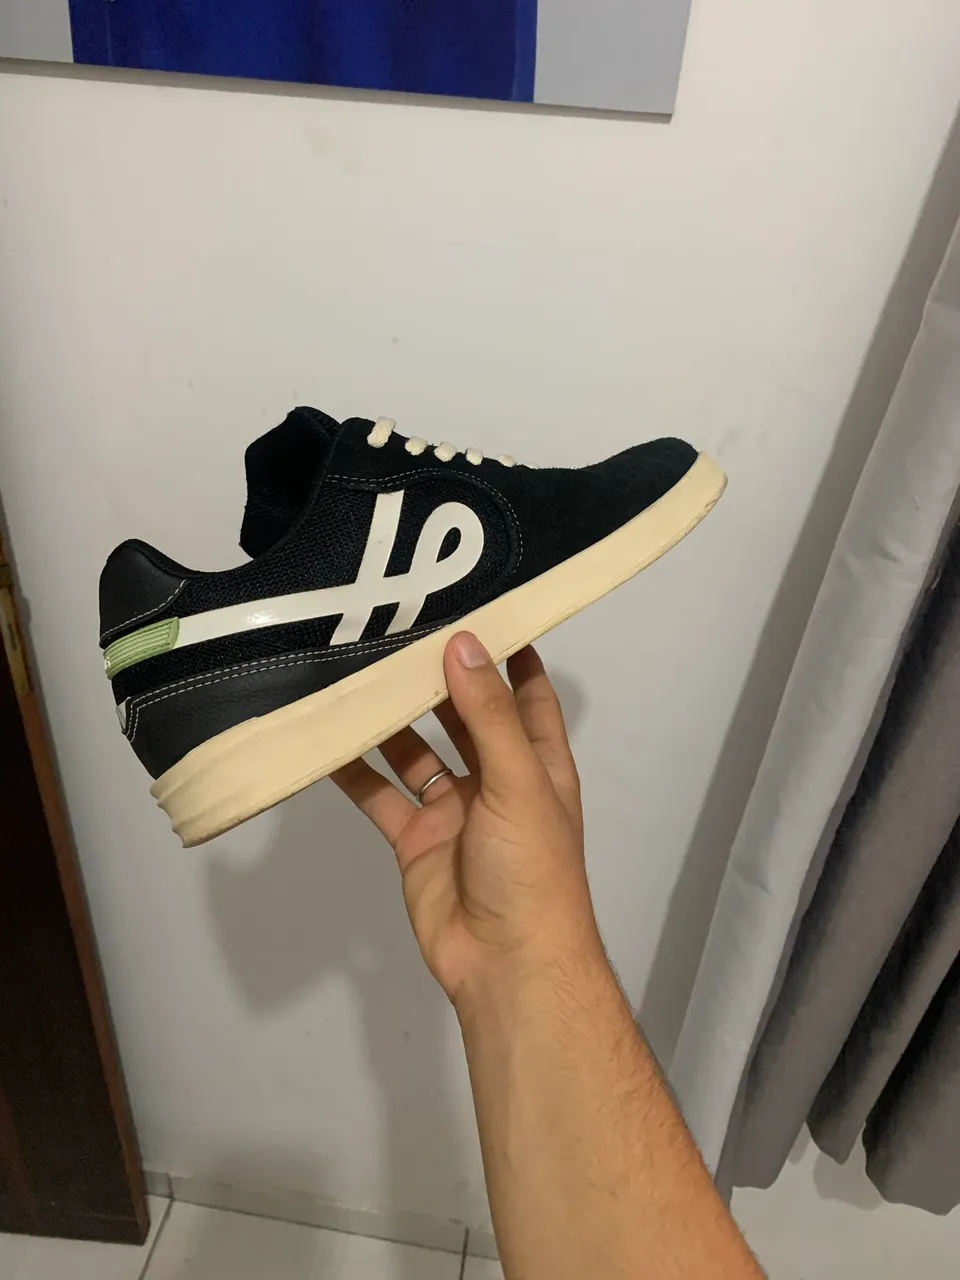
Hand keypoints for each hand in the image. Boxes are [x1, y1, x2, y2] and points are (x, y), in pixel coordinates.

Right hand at [332, 632, 598, 1004]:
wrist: (506, 964)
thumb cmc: (533, 870)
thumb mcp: (519, 782)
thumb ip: (488, 714)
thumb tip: (464, 643)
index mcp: (537, 762)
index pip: (526, 693)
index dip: (508, 652)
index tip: (479, 604)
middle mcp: (496, 779)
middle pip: (463, 715)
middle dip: (435, 678)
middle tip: (396, 629)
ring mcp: (454, 810)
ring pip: (416, 751)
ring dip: (390, 719)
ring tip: (355, 671)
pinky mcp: (416, 839)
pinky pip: (382, 796)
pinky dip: (356, 771)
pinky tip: (327, 739)